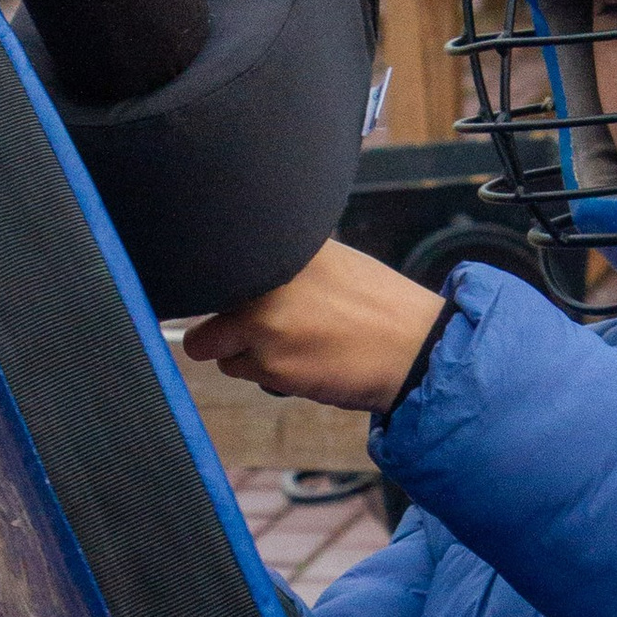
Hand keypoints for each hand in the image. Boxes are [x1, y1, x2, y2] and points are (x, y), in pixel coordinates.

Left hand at [182, 240, 445, 414]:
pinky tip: (303, 361)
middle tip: (258, 323)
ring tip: (289, 343)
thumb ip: (278, 259)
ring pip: (212, 345)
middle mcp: (266, 278)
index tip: (222, 288)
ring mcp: (264, 324)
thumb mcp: (328, 260)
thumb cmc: (377, 306)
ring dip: (240, 350)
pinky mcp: (270, 366)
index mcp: (282, 244)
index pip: (212, 256)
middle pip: (200, 302)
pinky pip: (241, 371)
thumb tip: (230, 264)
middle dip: (219, 319)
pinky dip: (264, 372)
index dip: (212, 278)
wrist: (416, 350)